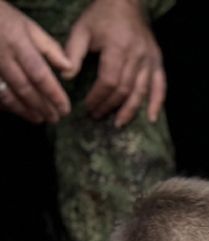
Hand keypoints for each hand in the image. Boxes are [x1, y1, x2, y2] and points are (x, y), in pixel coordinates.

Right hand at [0, 0, 75, 122]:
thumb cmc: (6, 20)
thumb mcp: (30, 27)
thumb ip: (50, 48)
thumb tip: (69, 68)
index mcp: (19, 46)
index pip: (40, 75)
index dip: (54, 95)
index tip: (65, 109)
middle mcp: (3, 58)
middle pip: (25, 89)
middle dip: (42, 107)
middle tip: (55, 118)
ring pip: (8, 94)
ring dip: (25, 110)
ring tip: (39, 119)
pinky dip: (8, 104)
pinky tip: (19, 111)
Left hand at [64, 0, 163, 126]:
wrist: (126, 2)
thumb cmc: (101, 16)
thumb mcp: (82, 30)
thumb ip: (73, 53)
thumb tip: (67, 77)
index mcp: (117, 48)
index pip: (109, 81)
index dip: (98, 97)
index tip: (88, 106)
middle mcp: (137, 57)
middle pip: (124, 89)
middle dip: (110, 106)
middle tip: (97, 116)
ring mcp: (150, 61)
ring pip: (141, 92)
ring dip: (130, 110)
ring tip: (118, 122)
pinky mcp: (157, 62)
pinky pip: (160, 86)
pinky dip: (157, 103)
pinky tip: (152, 118)